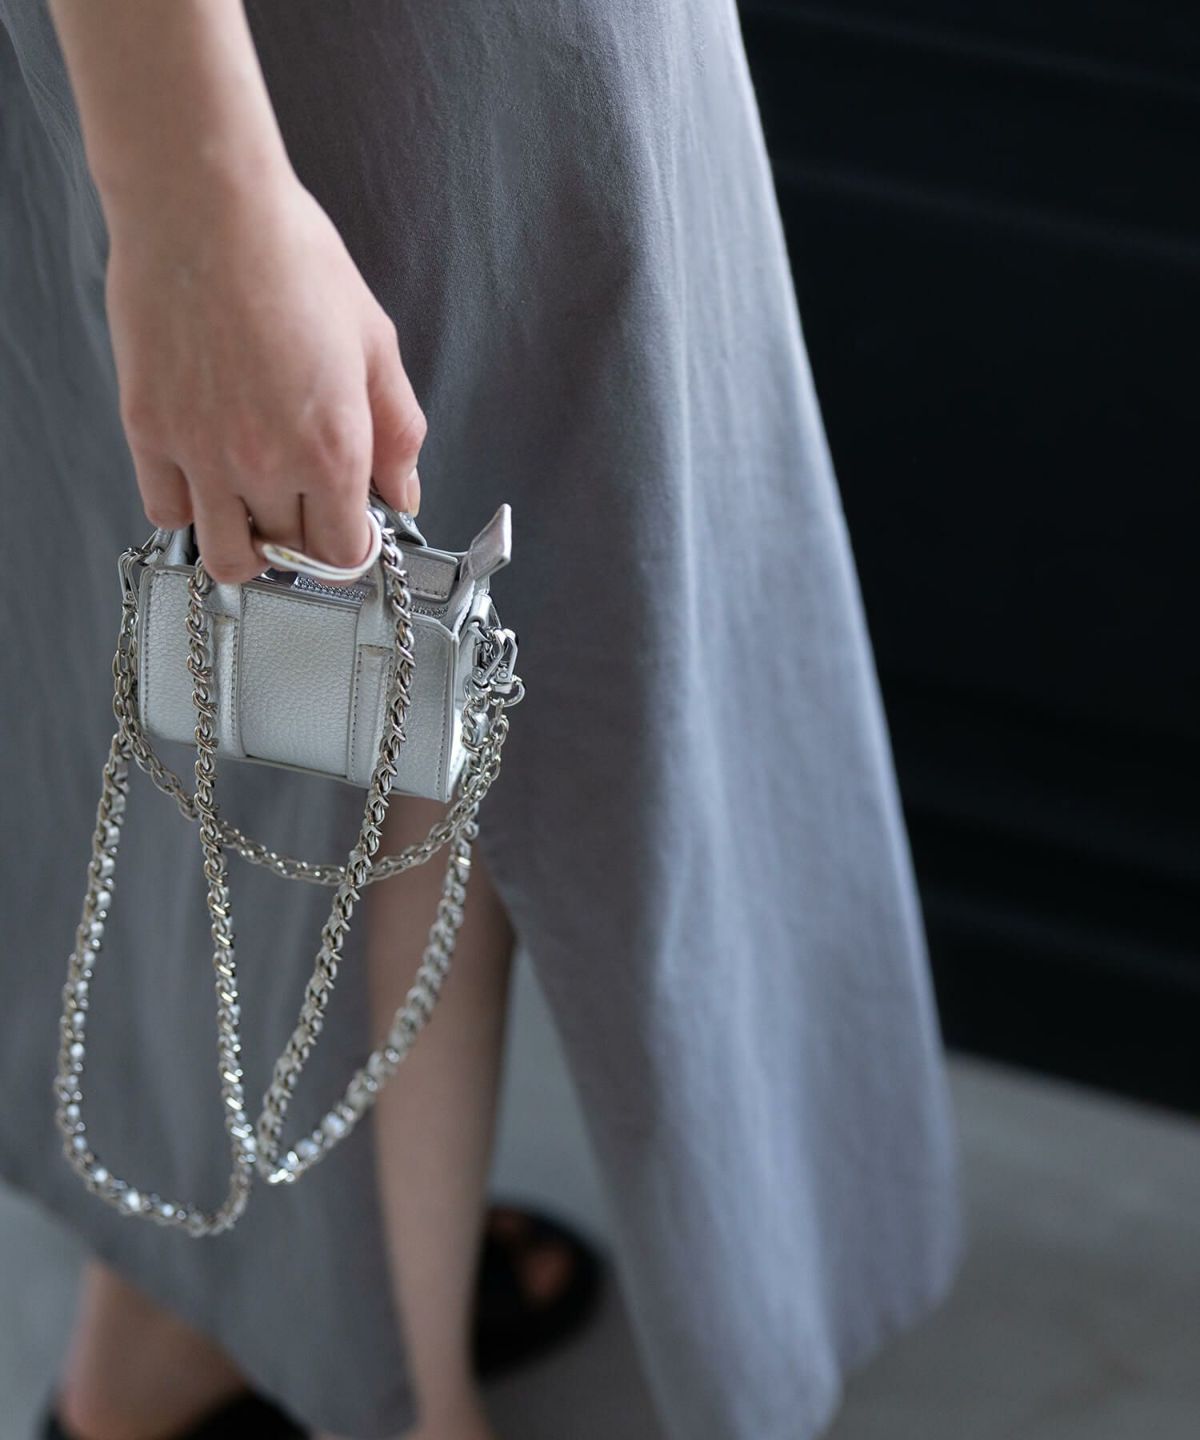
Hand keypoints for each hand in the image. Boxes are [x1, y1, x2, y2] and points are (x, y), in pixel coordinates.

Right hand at [105, 168, 423, 583]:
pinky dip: (188, 509)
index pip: (344, 553)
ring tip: (255, 510)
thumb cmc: (289, 255)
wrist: (203, 205)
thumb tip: (403, 491)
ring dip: (247, 548)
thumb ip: (397, 430)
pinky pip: (166, 512)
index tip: (347, 526)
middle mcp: (267, 464)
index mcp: (333, 448)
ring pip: (226, 556)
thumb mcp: (374, 342)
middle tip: (304, 502)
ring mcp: (202, 454)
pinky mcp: (149, 432)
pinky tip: (206, 479)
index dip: (349, 545)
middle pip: (290, 554)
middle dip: (304, 539)